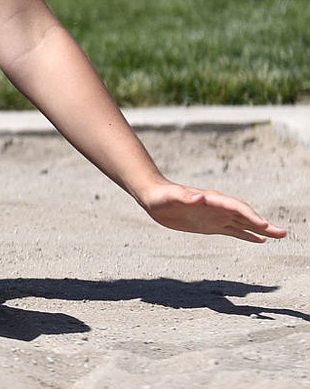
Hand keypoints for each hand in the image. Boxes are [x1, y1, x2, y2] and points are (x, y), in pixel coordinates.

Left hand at [140, 182, 286, 242]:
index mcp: (211, 199)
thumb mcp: (172, 197)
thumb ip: (186, 197)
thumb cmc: (162, 196)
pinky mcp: (211, 225)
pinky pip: (233, 230)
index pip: (235, 207)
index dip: (249, 216)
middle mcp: (217, 207)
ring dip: (260, 230)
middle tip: (282, 233)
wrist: (154, 198)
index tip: (263, 226)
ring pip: (243, 223)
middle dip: (263, 224)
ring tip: (279, 236)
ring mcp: (216, 216)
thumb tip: (201, 198)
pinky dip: (247, 235)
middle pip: (245, 215)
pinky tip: (260, 240)